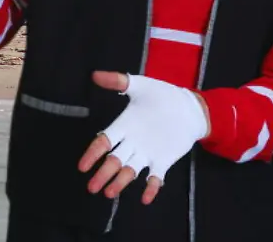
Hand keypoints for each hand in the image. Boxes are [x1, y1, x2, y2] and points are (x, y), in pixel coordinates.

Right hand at [77, 72, 208, 204]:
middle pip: (113, 161)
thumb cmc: (163, 95)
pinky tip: (145, 197)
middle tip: (92, 187)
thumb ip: (118, 81)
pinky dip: (151, 188)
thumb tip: (94, 75)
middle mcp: (132, 143)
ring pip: (129, 171)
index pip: (104, 142)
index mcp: (124, 126)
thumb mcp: (141, 85)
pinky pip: (154, 178)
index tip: (83, 166)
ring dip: (120, 182)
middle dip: (103, 174)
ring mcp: (146, 153)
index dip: (93, 154)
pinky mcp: (162, 161)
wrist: (190, 107)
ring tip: (110, 193)